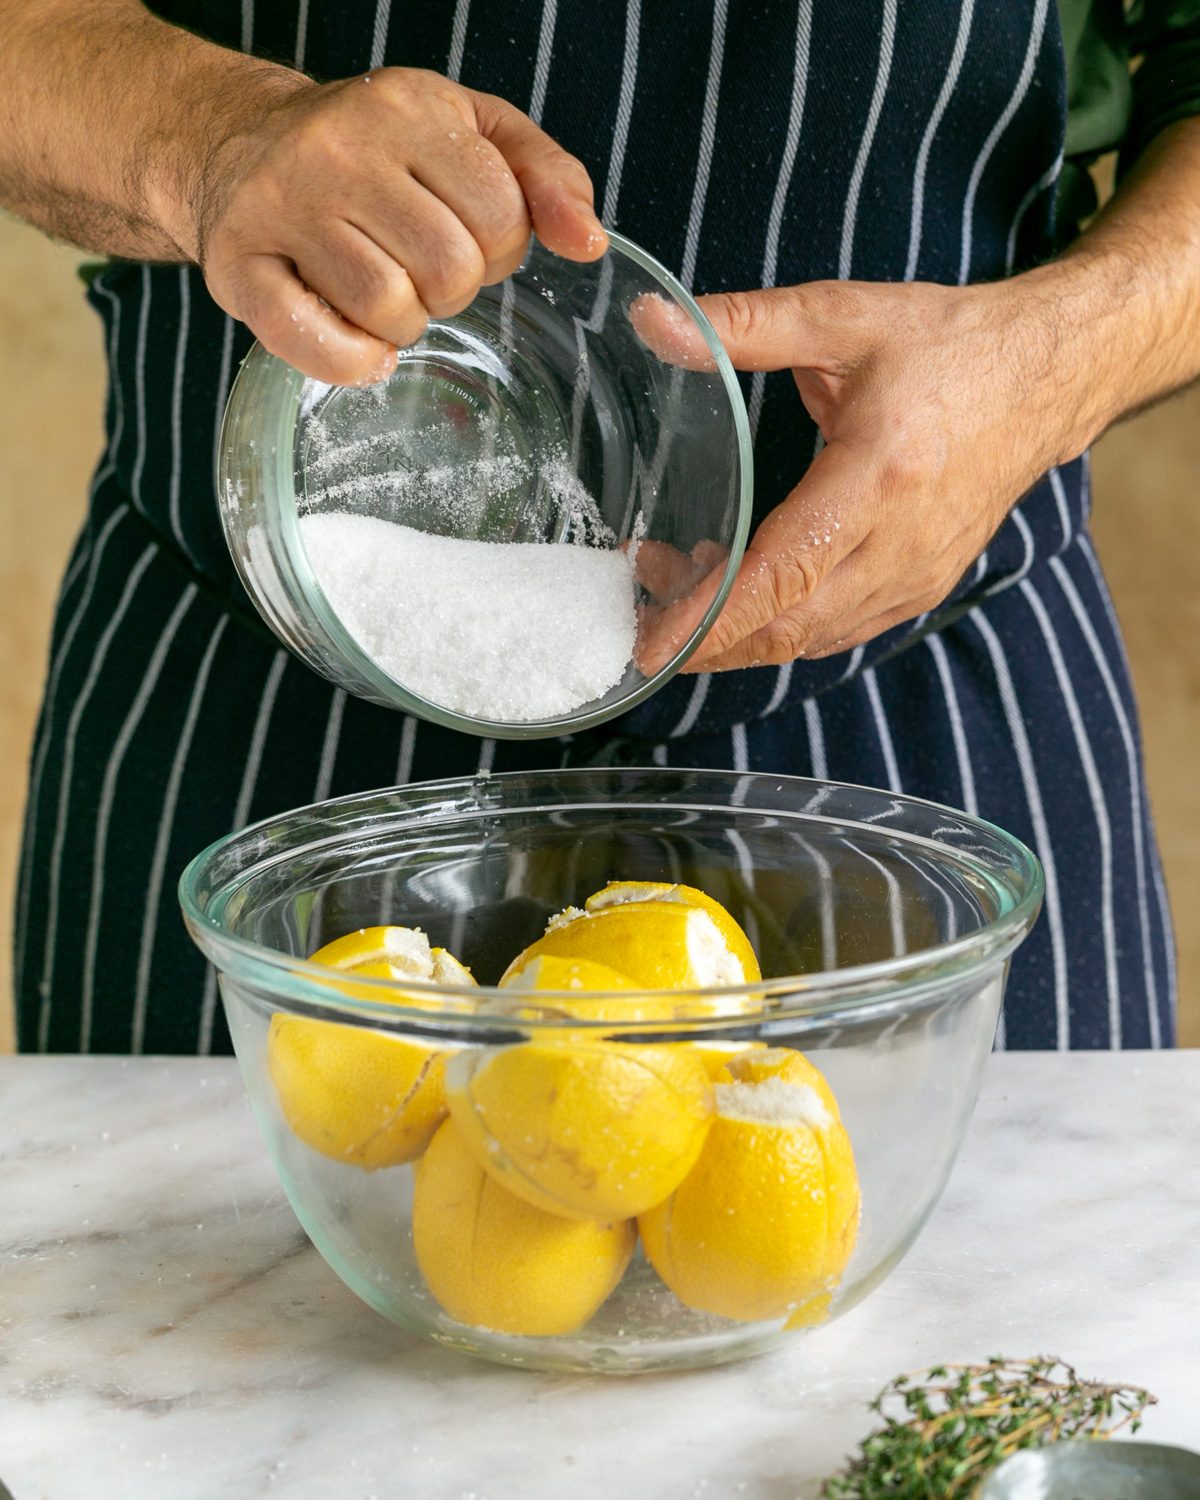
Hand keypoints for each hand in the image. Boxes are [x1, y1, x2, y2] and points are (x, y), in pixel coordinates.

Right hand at [179, 67, 605, 384]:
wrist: (236, 141)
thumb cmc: (370, 150)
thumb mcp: (467, 130)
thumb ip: (543, 176)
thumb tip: (589, 243)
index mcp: (407, 110)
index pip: (501, 216)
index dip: (497, 250)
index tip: (464, 239)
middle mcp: (338, 150)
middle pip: (447, 268)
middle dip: (449, 290)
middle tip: (420, 273)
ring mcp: (281, 206)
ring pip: (387, 307)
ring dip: (401, 325)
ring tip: (383, 296)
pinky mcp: (238, 265)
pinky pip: (314, 340)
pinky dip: (351, 361)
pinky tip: (360, 347)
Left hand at [636, 272, 1097, 674]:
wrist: (1048, 377)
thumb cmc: (948, 344)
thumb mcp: (841, 316)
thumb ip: (741, 326)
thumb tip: (650, 322)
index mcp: (877, 479)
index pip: (781, 577)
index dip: (708, 619)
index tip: (648, 643)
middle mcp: (900, 546)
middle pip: (785, 628)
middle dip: (702, 635)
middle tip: (634, 607)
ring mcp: (915, 577)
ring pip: (806, 640)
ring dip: (734, 629)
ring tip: (675, 581)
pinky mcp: (919, 588)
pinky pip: (835, 631)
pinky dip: (779, 624)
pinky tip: (738, 587)